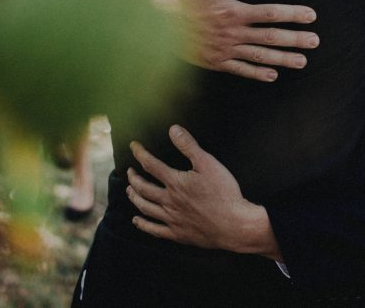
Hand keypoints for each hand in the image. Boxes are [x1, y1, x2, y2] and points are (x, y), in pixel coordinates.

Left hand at [126, 125, 279, 257]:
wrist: (235, 225)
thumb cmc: (224, 193)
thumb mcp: (208, 163)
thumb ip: (189, 146)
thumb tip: (173, 129)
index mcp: (175, 182)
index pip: (150, 164)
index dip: (140, 153)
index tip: (133, 146)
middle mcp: (169, 201)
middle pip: (143, 188)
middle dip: (133, 178)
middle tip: (129, 171)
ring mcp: (172, 219)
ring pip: (145, 208)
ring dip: (134, 197)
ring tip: (129, 190)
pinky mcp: (178, 234)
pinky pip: (155, 230)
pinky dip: (143, 225)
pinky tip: (136, 220)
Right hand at [148, 0, 317, 81]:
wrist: (159, 22)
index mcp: (234, 10)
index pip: (270, 13)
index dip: (293, 14)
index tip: (311, 16)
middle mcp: (233, 31)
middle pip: (271, 37)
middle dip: (295, 39)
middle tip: (315, 42)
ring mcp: (225, 48)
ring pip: (260, 56)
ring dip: (283, 59)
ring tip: (302, 61)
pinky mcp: (216, 61)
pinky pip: (241, 69)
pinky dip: (257, 73)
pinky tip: (273, 75)